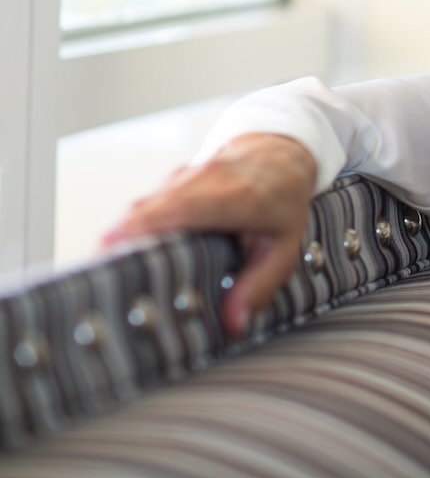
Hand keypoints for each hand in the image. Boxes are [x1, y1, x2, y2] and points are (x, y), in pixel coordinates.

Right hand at [100, 134, 318, 338]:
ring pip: (140, 205)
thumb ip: (260, 285)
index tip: (110, 247)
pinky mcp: (169, 181)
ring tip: (100, 274)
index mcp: (238, 197)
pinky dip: (128, 228)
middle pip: (150, 208)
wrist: (278, 154)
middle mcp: (206, 180)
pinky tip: (118, 256)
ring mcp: (184, 176)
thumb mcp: (285, 247)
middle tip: (95, 280)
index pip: (185, 207)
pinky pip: (143, 205)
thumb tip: (233, 324)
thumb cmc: (282, 202)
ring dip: (119, 236)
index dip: (145, 225)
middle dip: (119, 241)